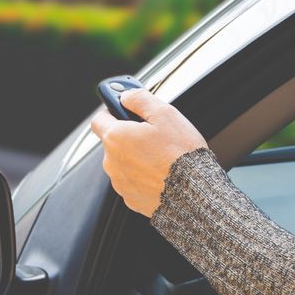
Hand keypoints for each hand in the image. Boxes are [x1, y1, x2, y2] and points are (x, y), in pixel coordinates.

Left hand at [88, 87, 208, 216]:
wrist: (196, 195)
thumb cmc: (181, 155)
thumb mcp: (165, 114)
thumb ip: (140, 99)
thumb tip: (126, 95)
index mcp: (115, 138)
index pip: (99, 119)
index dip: (112, 112)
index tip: (125, 110)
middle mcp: (111, 162)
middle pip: (113, 142)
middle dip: (130, 136)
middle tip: (154, 134)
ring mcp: (120, 182)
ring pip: (123, 162)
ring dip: (136, 157)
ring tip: (163, 157)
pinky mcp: (131, 199)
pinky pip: (133, 181)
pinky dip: (143, 176)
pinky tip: (162, 174)